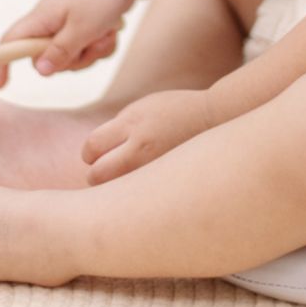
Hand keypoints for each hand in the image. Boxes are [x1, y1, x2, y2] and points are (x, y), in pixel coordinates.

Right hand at [0, 0, 136, 88]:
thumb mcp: (82, 28)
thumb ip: (60, 51)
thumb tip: (39, 71)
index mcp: (41, 18)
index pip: (10, 41)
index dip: (1, 63)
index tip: (1, 86)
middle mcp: (50, 21)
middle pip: (46, 58)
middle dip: (72, 60)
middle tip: (91, 44)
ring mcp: (66, 22)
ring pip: (71, 56)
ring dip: (92, 51)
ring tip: (106, 33)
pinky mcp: (83, 24)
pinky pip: (86, 49)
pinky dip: (100, 44)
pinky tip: (112, 31)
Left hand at [81, 90, 214, 184]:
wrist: (215, 119)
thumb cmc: (173, 113)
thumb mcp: (141, 108)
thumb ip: (118, 128)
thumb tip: (95, 153)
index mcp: (132, 122)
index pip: (92, 147)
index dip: (90, 153)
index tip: (96, 155)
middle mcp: (142, 146)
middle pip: (97, 175)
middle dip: (97, 174)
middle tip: (108, 172)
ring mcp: (155, 167)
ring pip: (118, 192)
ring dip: (116, 190)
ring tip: (127, 184)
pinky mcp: (169, 182)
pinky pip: (141, 198)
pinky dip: (137, 196)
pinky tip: (145, 190)